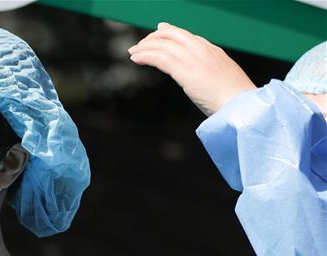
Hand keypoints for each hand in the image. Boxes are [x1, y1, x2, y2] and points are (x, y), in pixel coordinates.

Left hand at [128, 23, 255, 115]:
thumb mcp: (224, 79)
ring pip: (164, 45)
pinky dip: (146, 56)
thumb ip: (211, 73)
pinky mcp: (185, 71)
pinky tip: (136, 59)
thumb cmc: (235, 98)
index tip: (160, 31)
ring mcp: (194, 59)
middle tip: (141, 44)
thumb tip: (203, 80)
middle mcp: (203, 50)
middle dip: (154, 37)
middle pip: (174, 35)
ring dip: (145, 47)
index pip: (188, 36)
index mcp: (213, 51)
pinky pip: (160, 58)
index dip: (171, 32)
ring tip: (133, 52)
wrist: (242, 104)